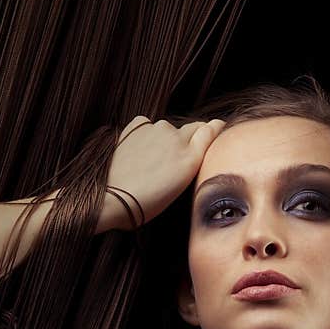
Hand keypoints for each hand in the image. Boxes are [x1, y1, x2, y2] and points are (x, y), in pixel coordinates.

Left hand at [102, 116, 226, 231]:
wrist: (113, 198)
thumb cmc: (146, 203)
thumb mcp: (180, 188)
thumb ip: (193, 162)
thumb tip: (197, 147)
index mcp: (191, 157)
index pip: (211, 129)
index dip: (214, 128)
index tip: (216, 127)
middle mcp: (177, 138)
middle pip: (192, 128)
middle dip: (190, 138)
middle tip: (179, 157)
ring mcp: (156, 129)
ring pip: (168, 129)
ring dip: (166, 139)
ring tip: (153, 161)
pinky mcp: (137, 125)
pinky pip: (148, 126)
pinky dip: (147, 135)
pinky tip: (139, 152)